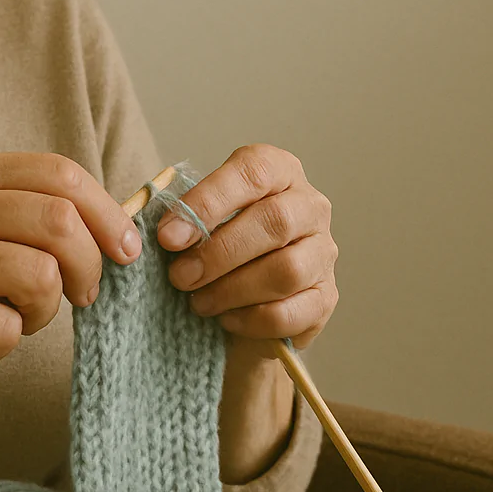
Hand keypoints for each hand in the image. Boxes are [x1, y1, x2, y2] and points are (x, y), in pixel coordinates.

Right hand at [0, 149, 141, 399]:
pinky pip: (6, 330)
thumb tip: (104, 230)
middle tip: (82, 297)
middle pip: (60, 219)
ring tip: (6, 323)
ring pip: (42, 277)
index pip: (57, 172)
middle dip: (89, 266)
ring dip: (41, 314)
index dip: (104, 211)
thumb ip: (8, 216)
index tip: (123, 249)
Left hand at [156, 144, 337, 358]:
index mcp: (279, 171)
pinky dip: (251, 319)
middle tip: (180, 276)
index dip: (208, 202)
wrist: (243, 293)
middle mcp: (310, 206)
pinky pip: (291, 312)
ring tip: (198, 301)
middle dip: (218, 253)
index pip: (252, 172)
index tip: (168, 236)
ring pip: (286, 270)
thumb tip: (166, 233)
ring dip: (232, 290)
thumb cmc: (217, 242)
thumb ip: (185, 218)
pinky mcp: (326, 297)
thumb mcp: (201, 217)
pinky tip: (226, 319)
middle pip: (274, 222)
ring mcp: (323, 252)